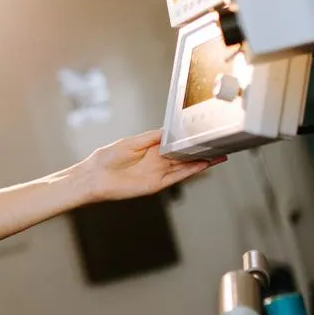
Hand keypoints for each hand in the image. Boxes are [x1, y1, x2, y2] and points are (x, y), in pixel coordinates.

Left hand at [82, 129, 223, 201]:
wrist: (95, 177)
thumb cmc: (107, 158)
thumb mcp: (132, 142)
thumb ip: (152, 137)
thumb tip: (169, 130)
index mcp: (150, 149)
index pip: (175, 144)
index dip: (189, 140)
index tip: (203, 134)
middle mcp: (157, 161)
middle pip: (184, 155)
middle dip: (200, 150)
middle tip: (218, 144)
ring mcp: (158, 173)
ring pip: (185, 166)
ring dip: (202, 161)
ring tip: (218, 154)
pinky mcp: (156, 184)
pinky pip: (177, 176)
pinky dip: (191, 171)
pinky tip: (204, 164)